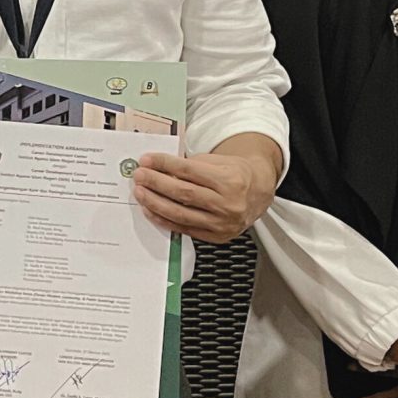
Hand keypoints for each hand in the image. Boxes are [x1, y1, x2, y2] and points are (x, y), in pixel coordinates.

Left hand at [131, 146, 278, 244]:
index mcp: (230, 181)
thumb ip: (192, 165)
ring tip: (140, 192)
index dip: (164, 164)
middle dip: (156, 183)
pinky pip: (184, 229)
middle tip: (139, 176)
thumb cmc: (237, 175)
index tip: (147, 160)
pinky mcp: (216, 236)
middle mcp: (227, 204)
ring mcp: (221, 223)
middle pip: (183, 193)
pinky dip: (164, 220)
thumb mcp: (219, 162)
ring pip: (180, 214)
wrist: (258, 194)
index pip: (189, 171)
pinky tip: (151, 210)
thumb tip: (161, 167)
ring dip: (155, 203)